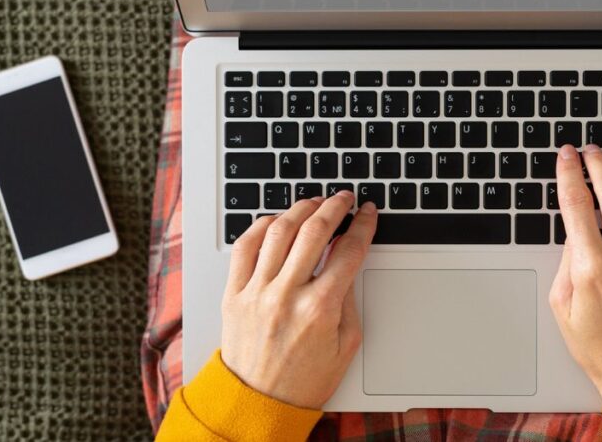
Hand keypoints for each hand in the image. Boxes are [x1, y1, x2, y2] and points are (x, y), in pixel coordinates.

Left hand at [220, 192, 377, 408]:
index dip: (363, 225)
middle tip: (344, 198)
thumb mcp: (347, 344)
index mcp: (320, 309)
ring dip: (300, 209)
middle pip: (314, 231)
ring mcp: (256, 292)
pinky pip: (244, 247)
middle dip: (334, 206)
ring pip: (279, 231)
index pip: (349, 251)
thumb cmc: (304, 380)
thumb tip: (347, 262)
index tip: (368, 213)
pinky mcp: (233, 294)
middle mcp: (286, 295)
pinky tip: (276, 220)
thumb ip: (349, 299)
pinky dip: (261, 226)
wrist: (258, 404)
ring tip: (313, 203)